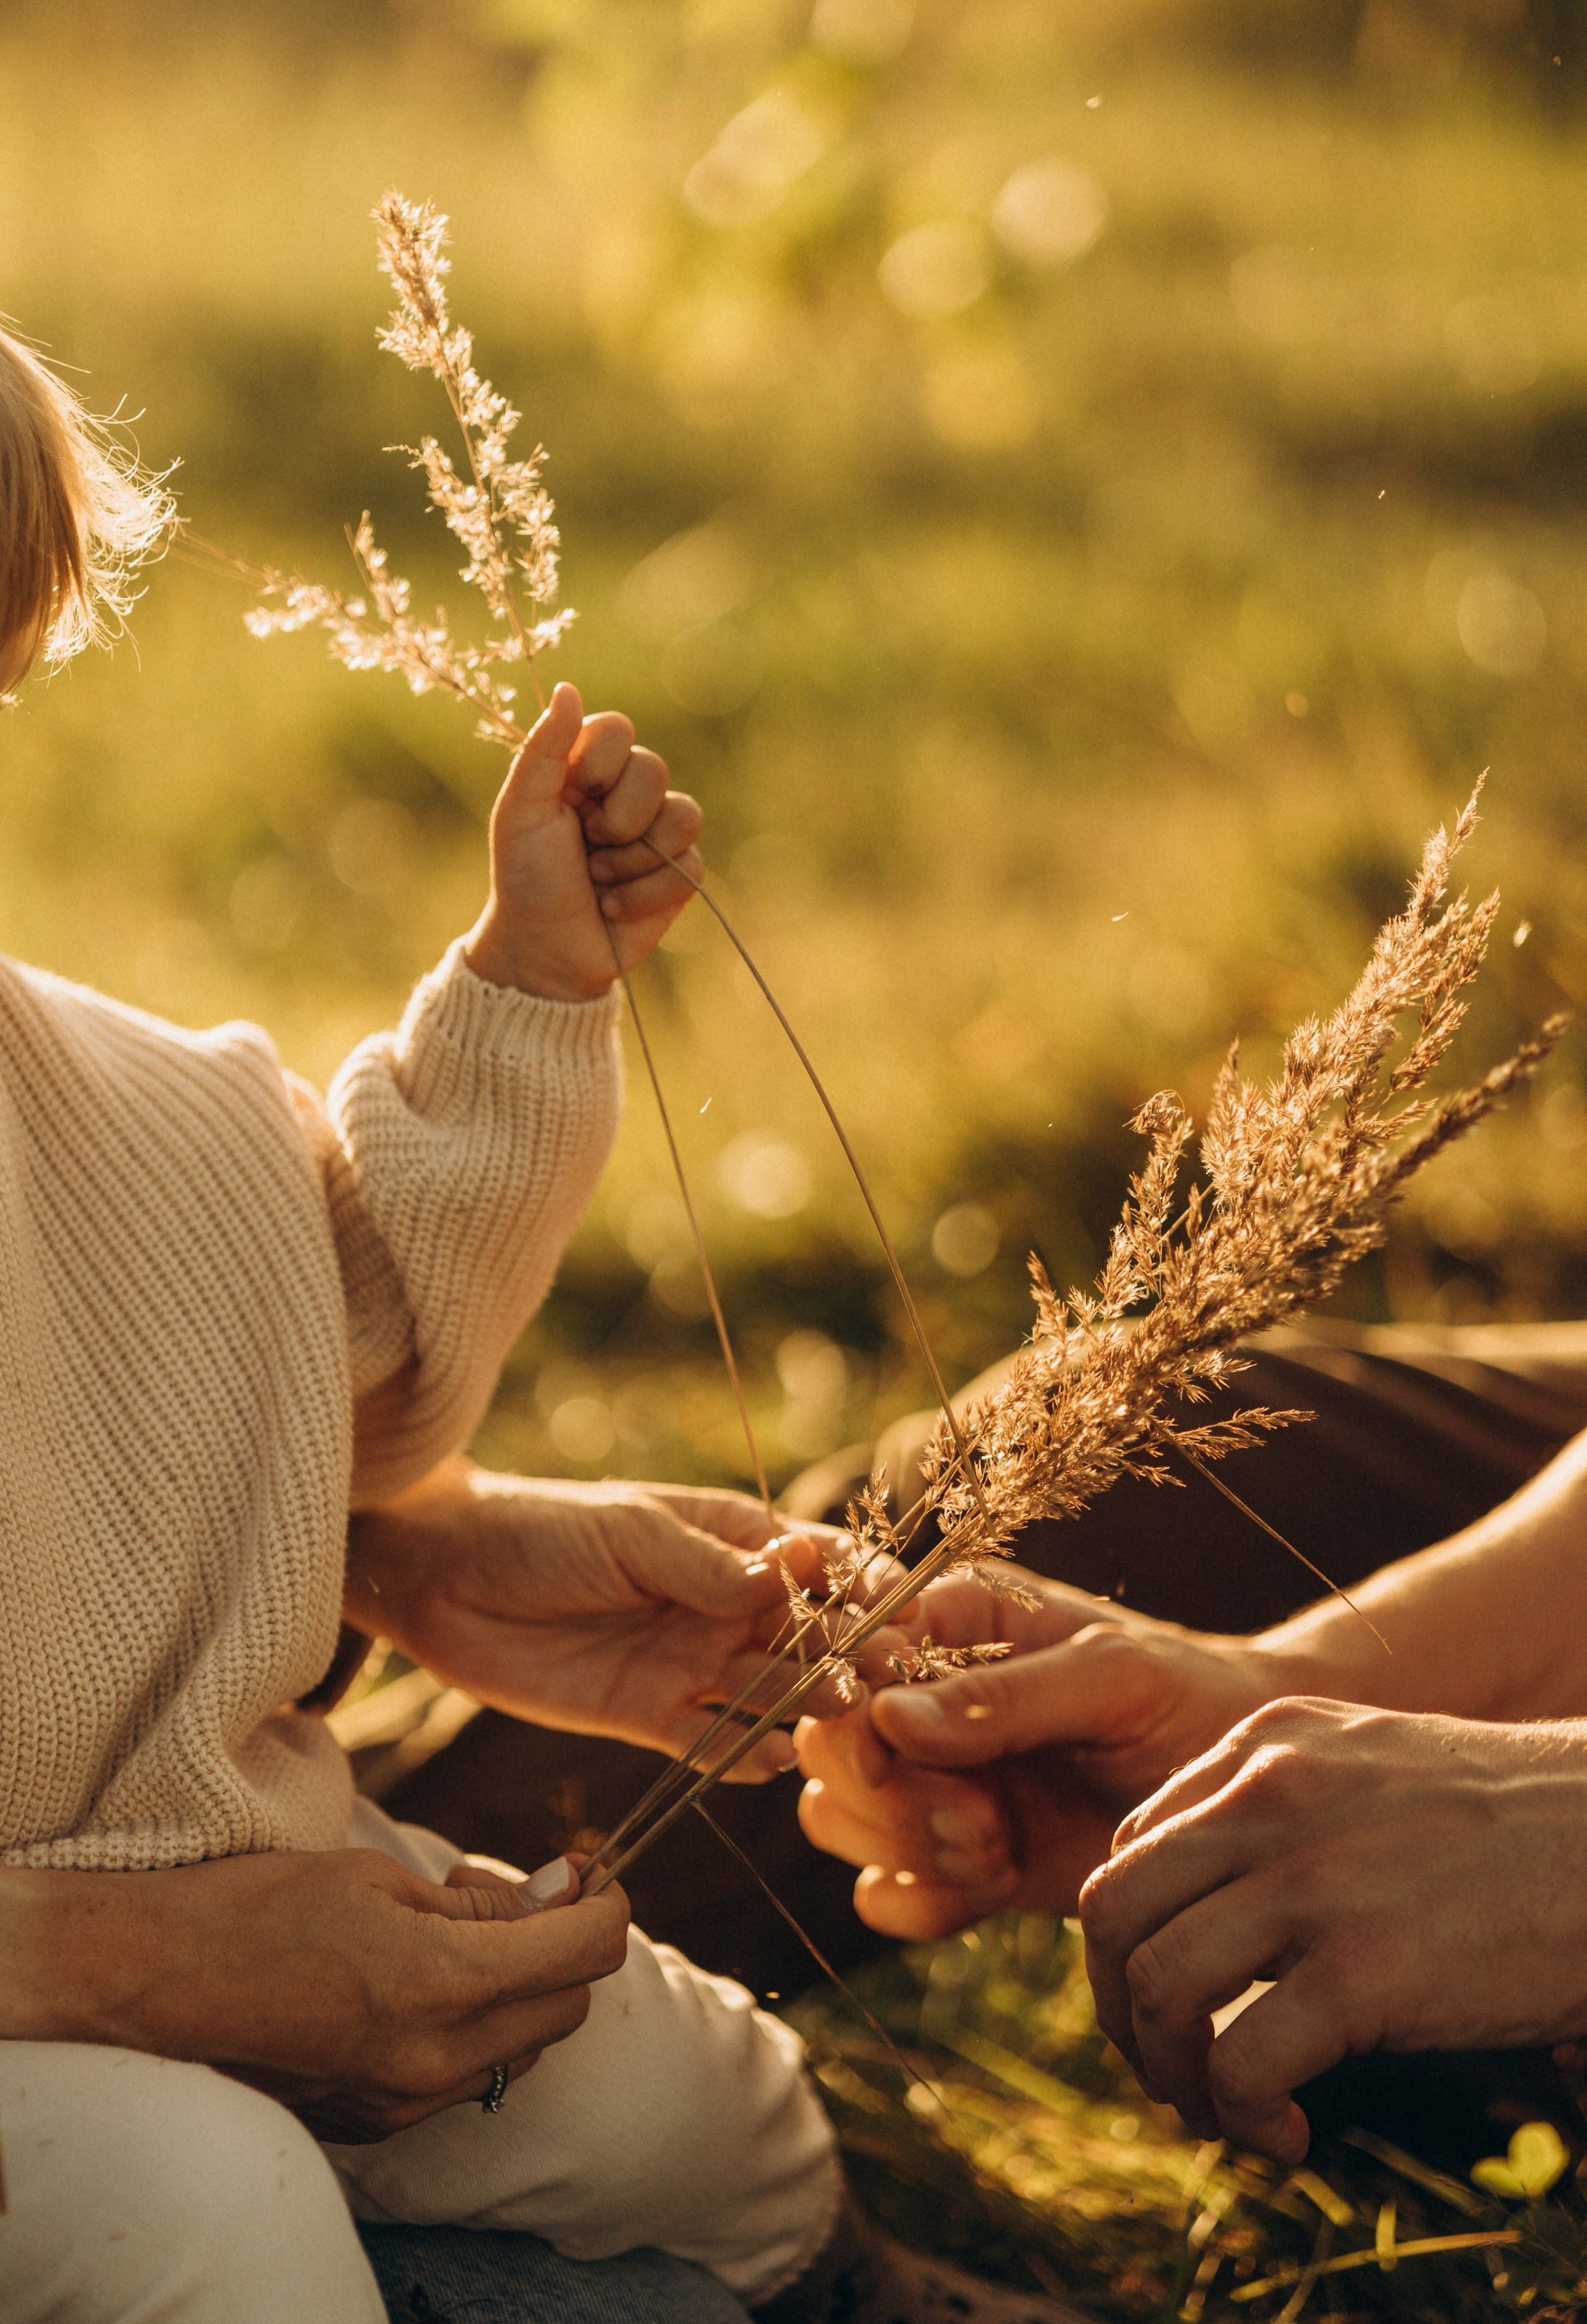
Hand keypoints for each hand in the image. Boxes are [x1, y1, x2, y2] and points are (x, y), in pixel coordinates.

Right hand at [0, 1845, 628, 2142]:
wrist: (157, 1980)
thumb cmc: (263, 1906)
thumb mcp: (383, 1877)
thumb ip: (486, 1902)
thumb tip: (563, 1892)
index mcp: (444, 1983)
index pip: (587, 1953)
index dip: (604, 1902)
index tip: (588, 1872)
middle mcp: (436, 2058)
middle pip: (567, 2008)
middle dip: (560, 1946)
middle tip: (499, 1893)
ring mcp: (404, 2100)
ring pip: (520, 2049)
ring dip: (515, 1990)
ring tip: (446, 1931)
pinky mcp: (375, 2121)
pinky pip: (463, 2078)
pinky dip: (467, 2029)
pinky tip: (412, 1981)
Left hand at [348, 1462, 891, 1779]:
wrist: (444, 1579)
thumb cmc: (541, 1529)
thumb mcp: (629, 1533)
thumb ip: (706, 1565)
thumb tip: (791, 1573)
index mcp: (731, 1542)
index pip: (818, 1563)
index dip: (861, 1584)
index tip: (897, 1604)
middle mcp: (724, 1607)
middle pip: (808, 1635)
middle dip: (849, 1650)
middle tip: (883, 1670)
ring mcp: (691, 1664)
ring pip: (770, 1691)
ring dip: (807, 1701)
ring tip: (838, 1709)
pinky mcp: (651, 1718)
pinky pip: (713, 1744)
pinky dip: (746, 1754)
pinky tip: (775, 1758)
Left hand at [464, 681, 702, 1000]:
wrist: (544, 951)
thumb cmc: (525, 878)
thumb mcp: (521, 811)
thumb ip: (543, 750)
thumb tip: (570, 688)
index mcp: (584, 769)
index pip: (618, 729)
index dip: (601, 763)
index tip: (573, 795)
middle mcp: (625, 794)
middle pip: (653, 769)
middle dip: (616, 818)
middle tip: (586, 847)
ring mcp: (657, 834)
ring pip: (683, 815)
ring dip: (632, 860)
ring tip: (600, 881)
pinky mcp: (680, 875)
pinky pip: (691, 864)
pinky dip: (645, 892)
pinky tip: (616, 908)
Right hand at [797, 1569, 1276, 1937]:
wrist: (1248, 1796)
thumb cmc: (1190, 1698)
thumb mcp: (1112, 1677)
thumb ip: (1004, 1697)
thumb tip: (888, 1716)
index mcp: (953, 1622)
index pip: (847, 1661)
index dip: (856, 1717)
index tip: (906, 1755)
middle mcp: (924, 1699)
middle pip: (824, 1747)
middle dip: (891, 1796)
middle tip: (982, 1819)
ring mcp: (934, 1780)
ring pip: (835, 1818)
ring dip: (905, 1847)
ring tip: (997, 1850)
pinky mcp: (955, 1856)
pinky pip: (882, 1895)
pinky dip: (922, 1904)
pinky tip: (994, 1888)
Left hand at [1080, 1699, 1586, 2165]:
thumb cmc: (1520, 1827)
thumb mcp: (1374, 1776)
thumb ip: (1288, 1815)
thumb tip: (1220, 1915)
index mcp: (1267, 1745)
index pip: (1136, 1847)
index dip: (1140, 1940)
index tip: (1181, 1999)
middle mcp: (1266, 1796)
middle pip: (1113, 1913)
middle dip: (1122, 2010)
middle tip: (1171, 2068)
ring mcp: (1309, 1880)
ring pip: (1155, 1989)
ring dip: (1170, 2075)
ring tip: (1225, 2112)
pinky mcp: (1360, 1971)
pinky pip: (1237, 2064)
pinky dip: (1241, 2118)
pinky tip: (1289, 2135)